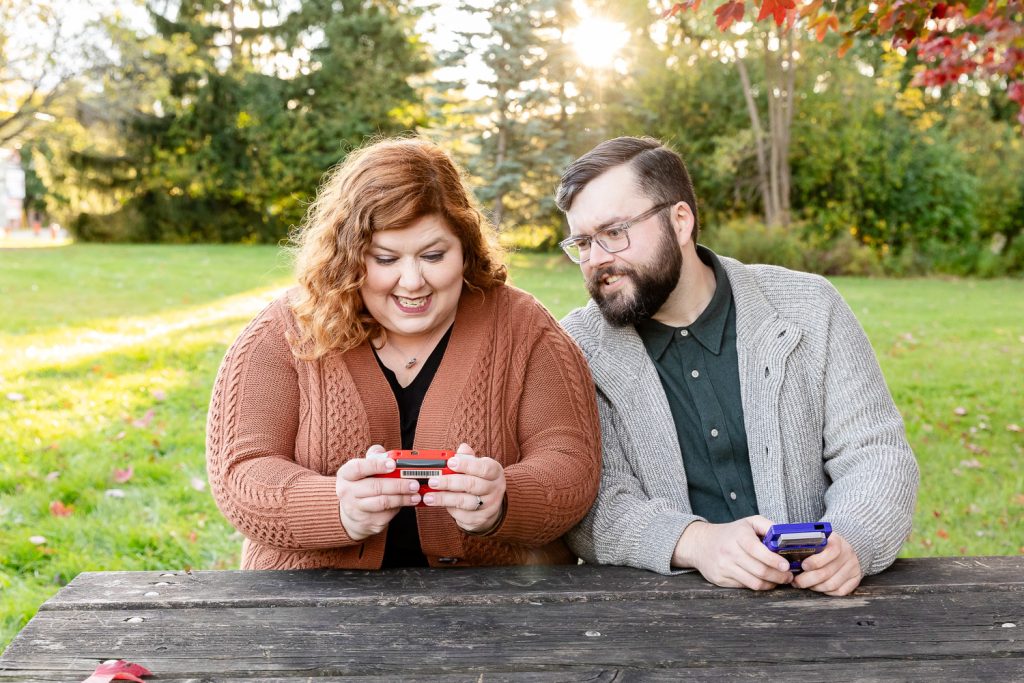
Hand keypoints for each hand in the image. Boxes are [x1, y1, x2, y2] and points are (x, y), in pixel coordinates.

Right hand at [335, 444, 421, 540]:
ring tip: (416, 495)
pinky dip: (400, 507)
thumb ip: (375, 457)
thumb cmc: (362, 484)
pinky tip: (408, 502)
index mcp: (346, 475)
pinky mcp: (367, 522)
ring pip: (382, 502)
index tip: (393, 464)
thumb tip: (388, 454)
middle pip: (375, 487)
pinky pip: (387, 513)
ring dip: (402, 498)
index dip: (376, 465)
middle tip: (414, 483)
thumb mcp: (363, 468)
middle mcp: (347, 492)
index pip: (358, 468)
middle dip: (398, 485)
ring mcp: (356, 509)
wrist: (352, 513)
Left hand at [422, 443, 505, 533]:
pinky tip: (440, 505)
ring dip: (445, 499)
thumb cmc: (479, 480)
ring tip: (429, 497)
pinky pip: (463, 515)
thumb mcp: (477, 466)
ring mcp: (490, 506)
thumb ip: (468, 457)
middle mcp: (495, 489)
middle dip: (449, 482)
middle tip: (432, 481)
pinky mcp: (481, 519)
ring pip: (466, 502)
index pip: (483, 468)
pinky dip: (450, 510)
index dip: (466, 465)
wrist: (491, 504)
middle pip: (472, 485)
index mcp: (495, 472)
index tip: (449, 462)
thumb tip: (462, 448)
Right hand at [673, 515, 792, 590]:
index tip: (786, 565)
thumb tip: (787, 537)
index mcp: (738, 536)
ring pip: (754, 583)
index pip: (757, 550)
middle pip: (759, 570)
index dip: (773, 560)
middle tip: (789, 576)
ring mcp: (723, 567)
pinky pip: (745, 587)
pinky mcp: (720, 579)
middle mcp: (729, 552)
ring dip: (771, 584)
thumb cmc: (731, 533)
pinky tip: (764, 581)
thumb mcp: (749, 522)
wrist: (700, 543)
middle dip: (779, 576)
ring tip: (779, 580)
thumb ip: (768, 526)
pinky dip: (758, 586)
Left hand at [792, 531, 861, 595]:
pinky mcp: (856, 579)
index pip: (830, 552)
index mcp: (837, 541)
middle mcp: (847, 554)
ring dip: (815, 587)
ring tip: (804, 585)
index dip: (815, 561)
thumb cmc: (824, 543)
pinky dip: (826, 592)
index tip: (802, 566)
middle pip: (826, 572)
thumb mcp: (817, 538)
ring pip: (831, 584)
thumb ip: (806, 543)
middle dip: (807, 580)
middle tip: (796, 582)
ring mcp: (853, 568)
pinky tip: (817, 587)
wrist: (847, 546)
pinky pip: (840, 591)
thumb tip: (785, 553)